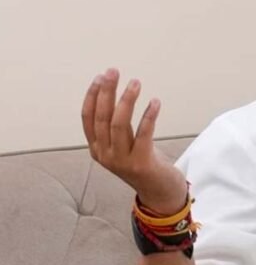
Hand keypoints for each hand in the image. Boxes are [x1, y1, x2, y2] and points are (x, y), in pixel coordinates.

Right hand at [81, 68, 187, 214]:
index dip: (92, 96)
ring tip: (136, 82)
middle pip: (102, 117)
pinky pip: (143, 134)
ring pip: (119, 124)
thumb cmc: (142, 162)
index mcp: (96, 149)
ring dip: (127, 100)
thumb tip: (115, 94)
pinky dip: (148, 115)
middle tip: (114, 72)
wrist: (159, 192)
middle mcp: (105, 154)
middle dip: (106, 92)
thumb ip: (117, 126)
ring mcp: (121, 160)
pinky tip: (155, 102)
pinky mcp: (141, 162)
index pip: (87, 118)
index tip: (100, 77)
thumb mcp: (123, 145)